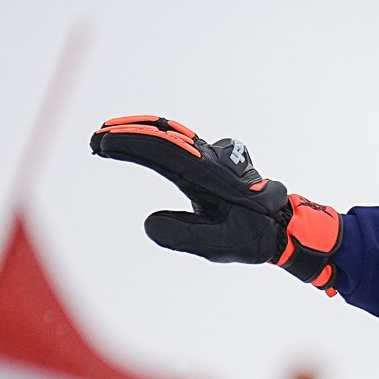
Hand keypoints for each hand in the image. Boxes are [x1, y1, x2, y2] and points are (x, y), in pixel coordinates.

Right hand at [89, 115, 341, 289]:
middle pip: (164, 136)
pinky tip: (136, 144)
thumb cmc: (254, 238)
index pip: (164, 151)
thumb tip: (148, 225)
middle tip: (95, 139)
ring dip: (138, 133)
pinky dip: (153, 139)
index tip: (103, 143)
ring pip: (171, 134)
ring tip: (106, 139)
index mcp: (209, 176)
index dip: (132, 144)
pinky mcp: (210, 162)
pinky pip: (178, 142)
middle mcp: (209, 160)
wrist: (283, 227)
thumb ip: (185, 237)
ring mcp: (211, 158)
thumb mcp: (221, 246)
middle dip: (127, 134)